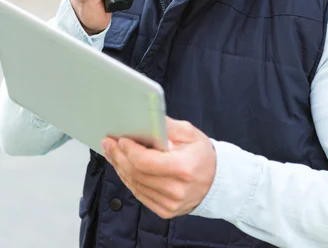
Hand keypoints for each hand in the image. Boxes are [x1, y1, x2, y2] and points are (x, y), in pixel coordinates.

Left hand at [101, 118, 215, 218]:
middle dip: (119, 156)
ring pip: (135, 184)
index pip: (146, 162)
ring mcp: (170, 203)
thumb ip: (167, 126)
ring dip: (120, 167)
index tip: (120, 139)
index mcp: (183, 168)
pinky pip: (139, 194)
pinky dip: (128, 179)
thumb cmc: (201, 154)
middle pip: (137, 173)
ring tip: (111, 152)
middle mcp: (176, 190)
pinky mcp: (165, 210)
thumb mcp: (190, 133)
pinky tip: (122, 167)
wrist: (216, 181)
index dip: (129, 150)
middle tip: (108, 142)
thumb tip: (146, 119)